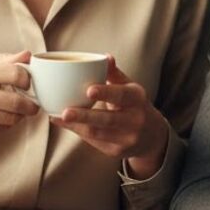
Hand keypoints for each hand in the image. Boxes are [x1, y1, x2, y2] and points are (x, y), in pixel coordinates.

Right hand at [0, 51, 38, 164]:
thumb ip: (3, 60)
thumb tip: (28, 55)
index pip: (15, 74)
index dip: (28, 80)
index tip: (28, 84)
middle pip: (16, 101)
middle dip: (30, 104)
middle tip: (32, 104)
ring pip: (12, 118)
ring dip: (20, 116)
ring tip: (18, 111)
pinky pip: (2, 129)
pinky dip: (7, 125)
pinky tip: (2, 118)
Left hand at [51, 55, 167, 178]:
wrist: (152, 136)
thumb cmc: (134, 105)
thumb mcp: (130, 88)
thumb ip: (114, 74)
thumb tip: (105, 57)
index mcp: (137, 99)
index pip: (121, 96)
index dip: (106, 93)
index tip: (89, 90)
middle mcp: (135, 120)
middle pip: (107, 119)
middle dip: (84, 116)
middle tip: (65, 112)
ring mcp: (127, 138)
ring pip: (97, 133)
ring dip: (75, 125)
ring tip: (58, 116)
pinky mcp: (116, 151)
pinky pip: (93, 141)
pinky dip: (78, 131)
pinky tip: (64, 124)